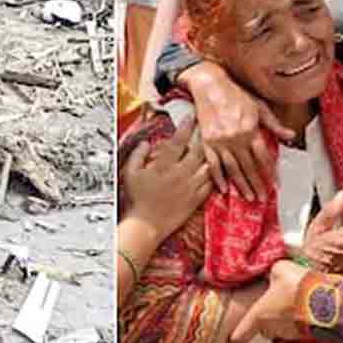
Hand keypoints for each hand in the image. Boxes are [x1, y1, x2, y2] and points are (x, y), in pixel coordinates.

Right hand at [121, 118, 212, 240]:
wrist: (146, 225)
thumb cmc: (137, 199)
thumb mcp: (130, 174)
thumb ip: (138, 155)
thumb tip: (146, 143)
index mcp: (164, 166)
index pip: (178, 142)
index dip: (186, 127)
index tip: (191, 117)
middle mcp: (180, 175)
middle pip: (198, 151)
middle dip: (202, 137)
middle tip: (205, 129)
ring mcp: (190, 188)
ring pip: (208, 166)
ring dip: (210, 156)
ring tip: (211, 148)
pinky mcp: (196, 200)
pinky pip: (210, 184)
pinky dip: (212, 175)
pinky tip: (211, 170)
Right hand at [185, 63, 292, 201]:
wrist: (209, 85)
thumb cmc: (235, 94)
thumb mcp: (259, 106)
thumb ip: (274, 124)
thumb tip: (291, 136)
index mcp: (250, 129)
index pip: (263, 156)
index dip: (269, 172)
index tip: (275, 184)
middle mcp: (235, 138)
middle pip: (249, 166)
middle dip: (256, 183)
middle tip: (262, 198)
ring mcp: (220, 141)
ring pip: (232, 168)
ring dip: (241, 184)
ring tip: (248, 197)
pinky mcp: (207, 142)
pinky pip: (213, 164)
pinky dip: (218, 177)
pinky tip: (223, 188)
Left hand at [229, 260, 309, 342]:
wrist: (330, 302)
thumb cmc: (299, 287)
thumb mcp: (280, 268)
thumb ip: (272, 272)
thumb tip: (271, 271)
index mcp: (260, 315)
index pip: (241, 333)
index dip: (235, 337)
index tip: (231, 341)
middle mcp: (273, 328)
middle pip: (264, 328)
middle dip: (266, 318)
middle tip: (272, 303)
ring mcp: (290, 334)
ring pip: (282, 327)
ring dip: (285, 317)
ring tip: (293, 300)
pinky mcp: (307, 334)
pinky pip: (298, 326)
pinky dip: (300, 317)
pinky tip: (306, 304)